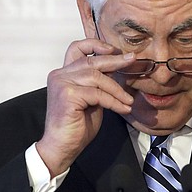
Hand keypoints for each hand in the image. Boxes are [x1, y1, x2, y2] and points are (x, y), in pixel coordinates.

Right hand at [36, 39, 134, 176]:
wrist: (61, 147)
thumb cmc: (75, 125)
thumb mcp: (91, 99)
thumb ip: (98, 84)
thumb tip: (117, 71)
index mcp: (63, 74)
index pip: (77, 48)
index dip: (95, 44)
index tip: (113, 49)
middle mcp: (59, 75)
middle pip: (91, 60)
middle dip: (115, 60)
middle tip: (132, 60)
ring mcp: (62, 84)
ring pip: (97, 77)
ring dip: (117, 89)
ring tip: (128, 100)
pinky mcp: (67, 95)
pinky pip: (98, 94)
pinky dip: (113, 101)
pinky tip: (122, 108)